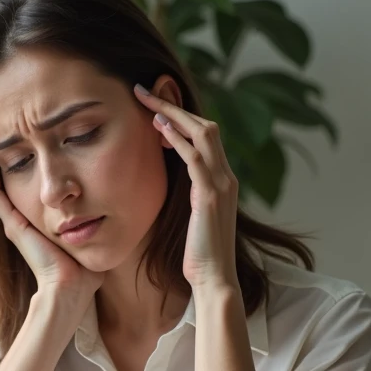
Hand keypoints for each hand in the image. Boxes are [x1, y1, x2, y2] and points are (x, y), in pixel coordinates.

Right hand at [0, 151, 103, 302]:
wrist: (70, 287)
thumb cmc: (84, 271)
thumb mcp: (91, 236)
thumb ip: (97, 222)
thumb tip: (117, 207)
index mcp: (40, 225)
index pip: (29, 191)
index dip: (29, 168)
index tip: (35, 145)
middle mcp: (23, 222)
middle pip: (10, 185)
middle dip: (11, 160)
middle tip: (12, 135)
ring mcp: (14, 223)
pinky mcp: (12, 225)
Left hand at [134, 84, 239, 293]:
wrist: (214, 279)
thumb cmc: (198, 255)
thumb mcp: (191, 218)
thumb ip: (187, 196)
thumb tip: (167, 184)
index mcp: (221, 180)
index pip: (205, 137)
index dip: (181, 118)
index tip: (154, 107)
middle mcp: (225, 177)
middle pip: (205, 126)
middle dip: (174, 105)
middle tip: (144, 91)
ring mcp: (220, 184)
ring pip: (202, 133)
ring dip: (172, 113)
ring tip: (146, 100)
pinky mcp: (209, 195)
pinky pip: (194, 157)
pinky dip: (177, 138)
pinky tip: (158, 127)